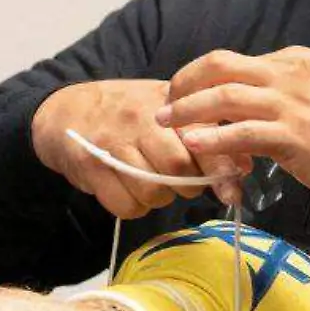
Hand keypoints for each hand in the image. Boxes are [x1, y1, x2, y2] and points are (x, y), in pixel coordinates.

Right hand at [32, 79, 244, 218]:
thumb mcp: (164, 109)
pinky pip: (125, 205)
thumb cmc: (123, 111)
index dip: (221, 169)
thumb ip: (204, 132)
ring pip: (153, 191)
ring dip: (158, 197)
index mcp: (164, 104)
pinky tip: (127, 190)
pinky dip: (132, 206)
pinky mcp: (91, 166)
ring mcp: (113, 143)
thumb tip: (245, 164)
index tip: (233, 191)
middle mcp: (139, 120)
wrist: (63, 110)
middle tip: (180, 182)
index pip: (202, 138)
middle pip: (178, 168)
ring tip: (149, 182)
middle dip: (186, 185)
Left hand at [155, 47, 309, 205]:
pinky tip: (193, 146)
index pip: (238, 61)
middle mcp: (291, 74)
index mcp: (298, 62)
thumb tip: (270, 108)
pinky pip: (242, 133)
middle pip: (220, 65)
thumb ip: (297, 95)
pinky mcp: (295, 136)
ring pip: (223, 97)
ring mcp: (292, 104)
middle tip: (166, 102)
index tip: (187, 94)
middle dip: (185, 82)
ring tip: (166, 123)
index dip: (205, 78)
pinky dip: (211, 138)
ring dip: (187, 109)